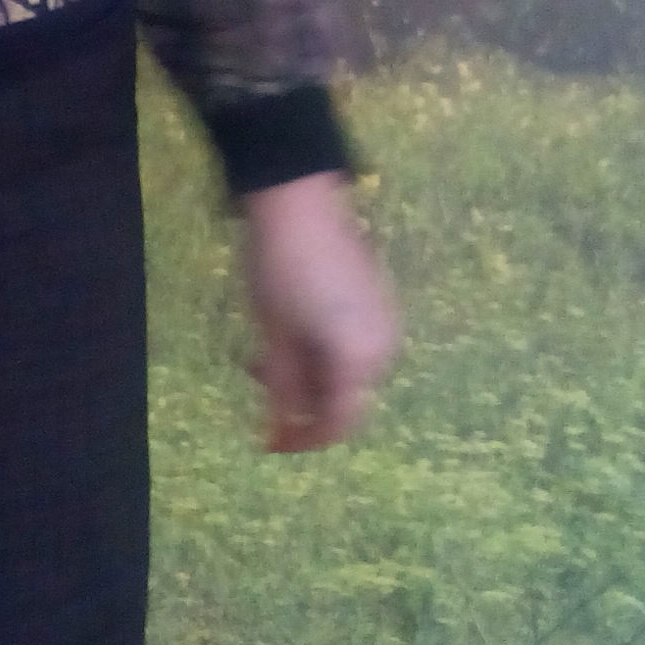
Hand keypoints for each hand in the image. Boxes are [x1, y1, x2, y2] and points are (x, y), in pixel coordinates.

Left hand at [237, 171, 400, 452]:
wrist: (298, 199)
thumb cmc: (279, 270)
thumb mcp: (274, 336)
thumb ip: (282, 388)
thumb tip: (280, 428)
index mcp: (359, 360)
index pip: (337, 423)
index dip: (302, 440)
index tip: (269, 444)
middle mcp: (384, 347)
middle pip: (346, 399)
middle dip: (302, 405)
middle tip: (260, 390)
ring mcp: (385, 321)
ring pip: (349, 372)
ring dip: (309, 378)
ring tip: (265, 359)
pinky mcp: (377, 300)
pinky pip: (354, 345)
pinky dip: (323, 354)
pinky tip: (291, 337)